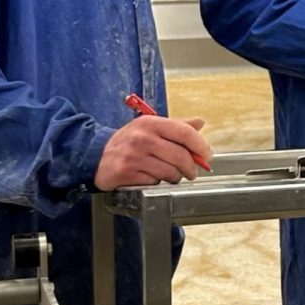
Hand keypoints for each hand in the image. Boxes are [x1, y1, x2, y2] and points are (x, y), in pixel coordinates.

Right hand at [94, 116, 211, 189]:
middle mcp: (143, 138)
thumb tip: (200, 122)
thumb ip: (176, 125)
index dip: (200, 145)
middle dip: (191, 168)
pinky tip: (151, 176)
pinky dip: (158, 182)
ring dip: (175, 177)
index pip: (184, 132)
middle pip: (180, 156)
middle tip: (192, 172)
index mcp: (151, 123)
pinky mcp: (127, 173)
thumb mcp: (150, 126)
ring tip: (170, 174)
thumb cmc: (129, 141)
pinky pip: (155, 182)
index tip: (207, 155)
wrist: (96, 155)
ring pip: (170, 172)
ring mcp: (134, 157)